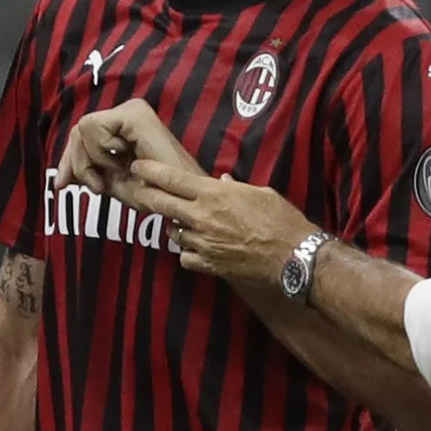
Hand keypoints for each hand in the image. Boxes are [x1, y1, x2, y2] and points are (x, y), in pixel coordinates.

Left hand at [55, 99, 202, 211]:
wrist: (177, 201)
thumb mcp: (111, 182)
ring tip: (120, 172)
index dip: (69, 160)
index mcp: (124, 124)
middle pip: (79, 129)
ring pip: (83, 128)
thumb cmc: (154, 193)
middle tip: (98, 186)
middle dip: (78, 162)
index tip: (63, 185)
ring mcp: (132, 110)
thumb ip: (87, 173)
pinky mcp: (134, 115)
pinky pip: (94, 128)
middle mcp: (128, 111)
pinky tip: (125, 161)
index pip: (81, 133)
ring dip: (93, 160)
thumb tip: (60, 176)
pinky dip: (102, 152)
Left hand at [125, 160, 319, 283]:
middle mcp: (201, 217)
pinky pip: (185, 257)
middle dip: (146, 195)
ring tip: (182, 223)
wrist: (292, 256)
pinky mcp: (208, 264)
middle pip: (161, 203)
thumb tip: (223, 182)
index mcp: (213, 194)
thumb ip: (235, 187)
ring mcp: (202, 242)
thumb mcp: (259, 193)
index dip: (151, 171)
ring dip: (174, 226)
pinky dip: (187, 252)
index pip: (171, 179)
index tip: (138, 167)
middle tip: (140, 191)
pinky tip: (196, 249)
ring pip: (173, 232)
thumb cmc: (281, 220)